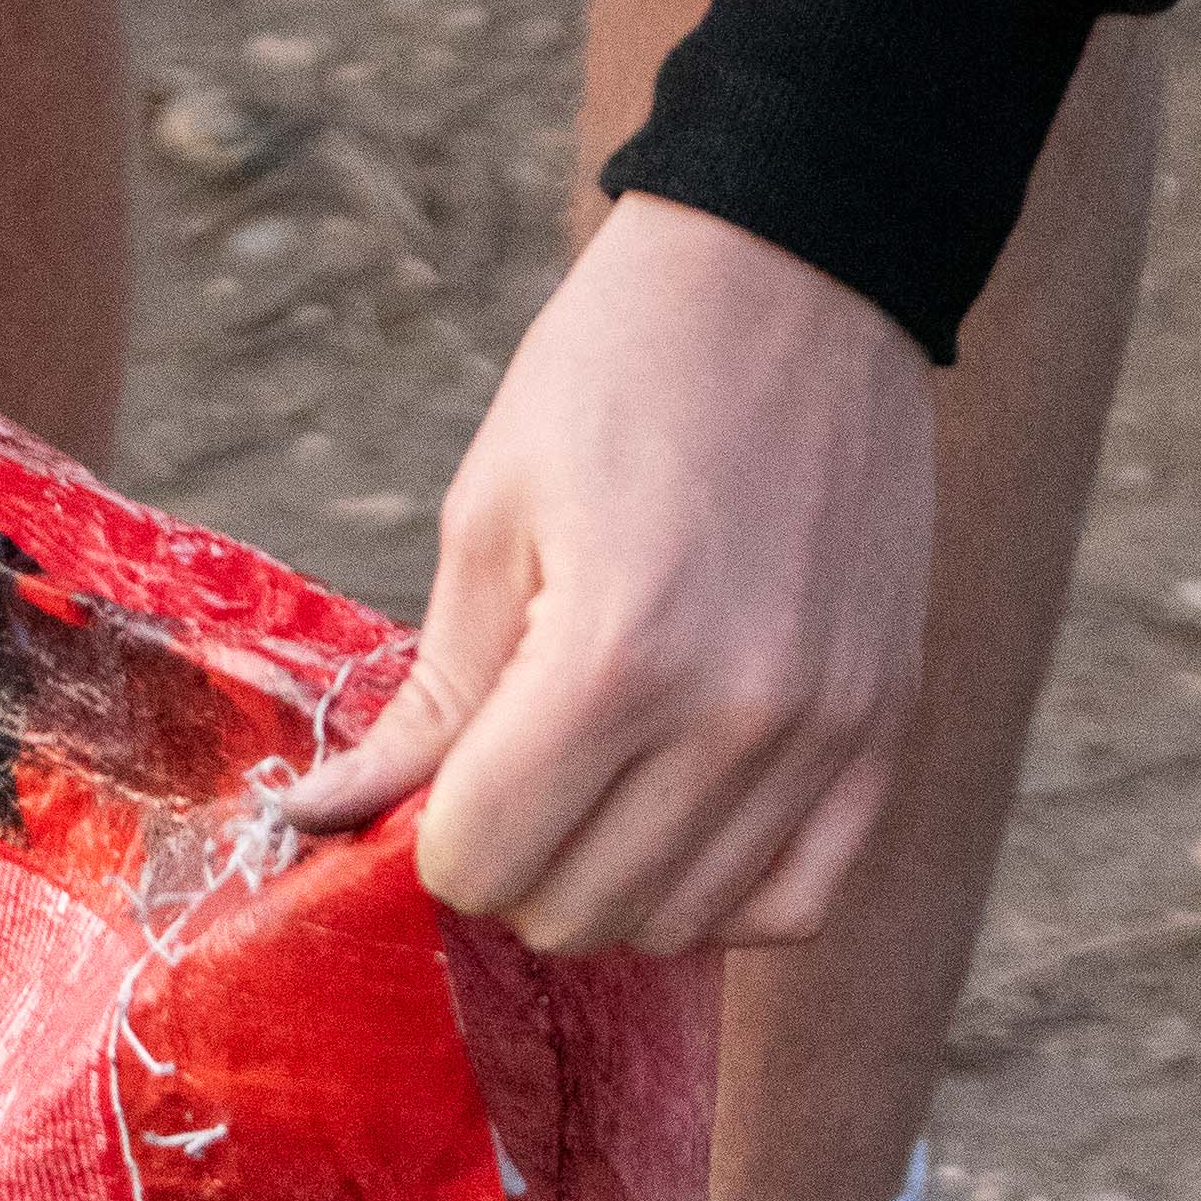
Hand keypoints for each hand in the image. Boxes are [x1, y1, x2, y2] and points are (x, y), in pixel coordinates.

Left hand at [276, 194, 933, 955]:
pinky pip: (798, 903)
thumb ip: (425, 699)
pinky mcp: (883, 730)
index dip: (434, 838)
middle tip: (510, 783)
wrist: (798, 274)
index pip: (482, 861)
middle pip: (577, 914)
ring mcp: (822, 735)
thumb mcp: (489, 518)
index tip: (441, 780)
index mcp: (612, 657)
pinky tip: (682, 830)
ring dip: (610, 887)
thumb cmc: (620, 375)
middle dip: (515, 870)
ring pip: (679, 926)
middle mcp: (731, 719)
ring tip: (594, 793)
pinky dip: (724, 898)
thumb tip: (317, 819)